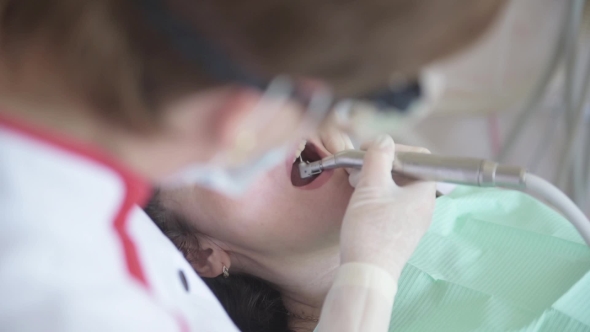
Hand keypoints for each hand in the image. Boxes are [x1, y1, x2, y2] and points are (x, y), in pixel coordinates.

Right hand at [339, 135, 435, 278]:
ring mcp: (413, 220)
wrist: (367, 274)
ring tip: (356, 183)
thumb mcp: (370, 187)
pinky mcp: (401, 231)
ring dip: (377, 179)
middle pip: (408, 171)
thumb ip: (378, 158)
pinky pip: (393, 203)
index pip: (419, 157)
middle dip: (382, 163)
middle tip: (360, 167)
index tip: (371, 150)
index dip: (395, 148)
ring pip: (398, 187)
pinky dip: (377, 195)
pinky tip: (360, 200)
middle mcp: (424, 205)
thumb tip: (383, 140)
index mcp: (424, 192)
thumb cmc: (370, 231)